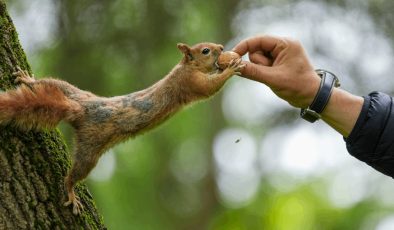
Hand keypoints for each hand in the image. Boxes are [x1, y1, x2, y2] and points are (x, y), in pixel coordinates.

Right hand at [233, 35, 363, 136]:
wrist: (312, 98)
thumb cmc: (298, 86)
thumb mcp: (273, 79)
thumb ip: (253, 72)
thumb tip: (235, 66)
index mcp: (285, 44)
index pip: (259, 40)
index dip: (244, 46)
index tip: (232, 56)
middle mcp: (283, 46)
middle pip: (257, 50)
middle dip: (258, 63)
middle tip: (269, 74)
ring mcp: (280, 55)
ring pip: (258, 59)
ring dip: (261, 69)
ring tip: (274, 78)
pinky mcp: (278, 63)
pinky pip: (262, 65)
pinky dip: (263, 72)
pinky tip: (273, 78)